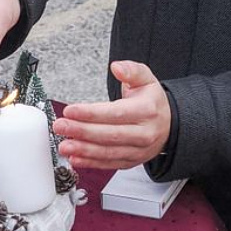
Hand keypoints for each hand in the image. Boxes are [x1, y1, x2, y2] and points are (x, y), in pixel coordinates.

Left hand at [53, 61, 170, 170]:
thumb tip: (117, 67)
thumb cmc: (152, 101)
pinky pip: (110, 163)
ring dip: (84, 150)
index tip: (70, 111)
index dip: (91, 113)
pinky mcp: (132, 161)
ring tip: (64, 145)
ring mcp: (139, 150)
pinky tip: (75, 158)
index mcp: (147, 110)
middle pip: (110, 134)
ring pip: (109, 152)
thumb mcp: (146, 79)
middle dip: (82, 132)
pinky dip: (91, 162)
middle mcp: (145, 133)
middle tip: (60, 127)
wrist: (169, 124)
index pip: (116, 113)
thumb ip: (131, 70)